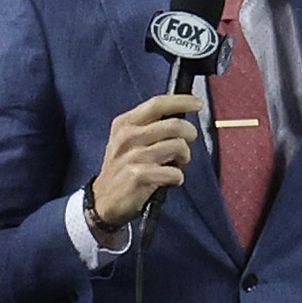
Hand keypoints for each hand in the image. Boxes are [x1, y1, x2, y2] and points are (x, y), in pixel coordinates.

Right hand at [89, 91, 202, 230]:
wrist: (103, 200)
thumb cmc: (123, 167)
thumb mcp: (127, 140)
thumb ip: (150, 125)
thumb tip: (181, 115)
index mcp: (125, 123)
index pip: (157, 104)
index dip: (181, 101)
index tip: (198, 103)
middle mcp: (128, 137)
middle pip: (175, 125)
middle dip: (189, 135)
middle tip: (185, 146)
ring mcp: (133, 157)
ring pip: (179, 147)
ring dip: (184, 158)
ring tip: (176, 165)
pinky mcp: (140, 177)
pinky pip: (175, 173)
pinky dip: (178, 178)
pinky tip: (169, 180)